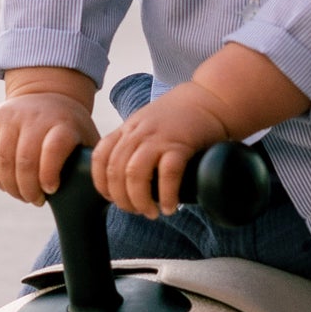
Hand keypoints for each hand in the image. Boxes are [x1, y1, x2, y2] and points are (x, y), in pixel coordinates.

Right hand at [0, 89, 98, 205]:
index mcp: (63, 123)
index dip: (48, 175)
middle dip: (28, 189)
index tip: (51, 190)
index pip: (52, 150)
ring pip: (3, 159)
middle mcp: (36, 117)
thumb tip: (104, 190)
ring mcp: (13, 116)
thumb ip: (93, 161)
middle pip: (24, 160)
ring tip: (22, 195)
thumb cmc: (71, 127)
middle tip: (36, 200)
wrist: (48, 93)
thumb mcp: (87, 138)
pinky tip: (5, 184)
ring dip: (10, 186)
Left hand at [91, 84, 229, 218]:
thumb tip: (126, 179)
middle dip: (122, 199)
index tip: (113, 199)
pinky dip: (167, 195)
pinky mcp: (181, 145)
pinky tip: (170, 207)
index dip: (102, 184)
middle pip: (116, 172)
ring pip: (134, 174)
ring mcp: (158, 138)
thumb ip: (134, 144)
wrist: (211, 99)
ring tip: (151, 212)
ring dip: (139, 200)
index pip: (100, 158)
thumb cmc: (181, 117)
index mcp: (127, 129)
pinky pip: (167, 174)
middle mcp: (138, 133)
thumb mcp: (148, 124)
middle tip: (137, 211)